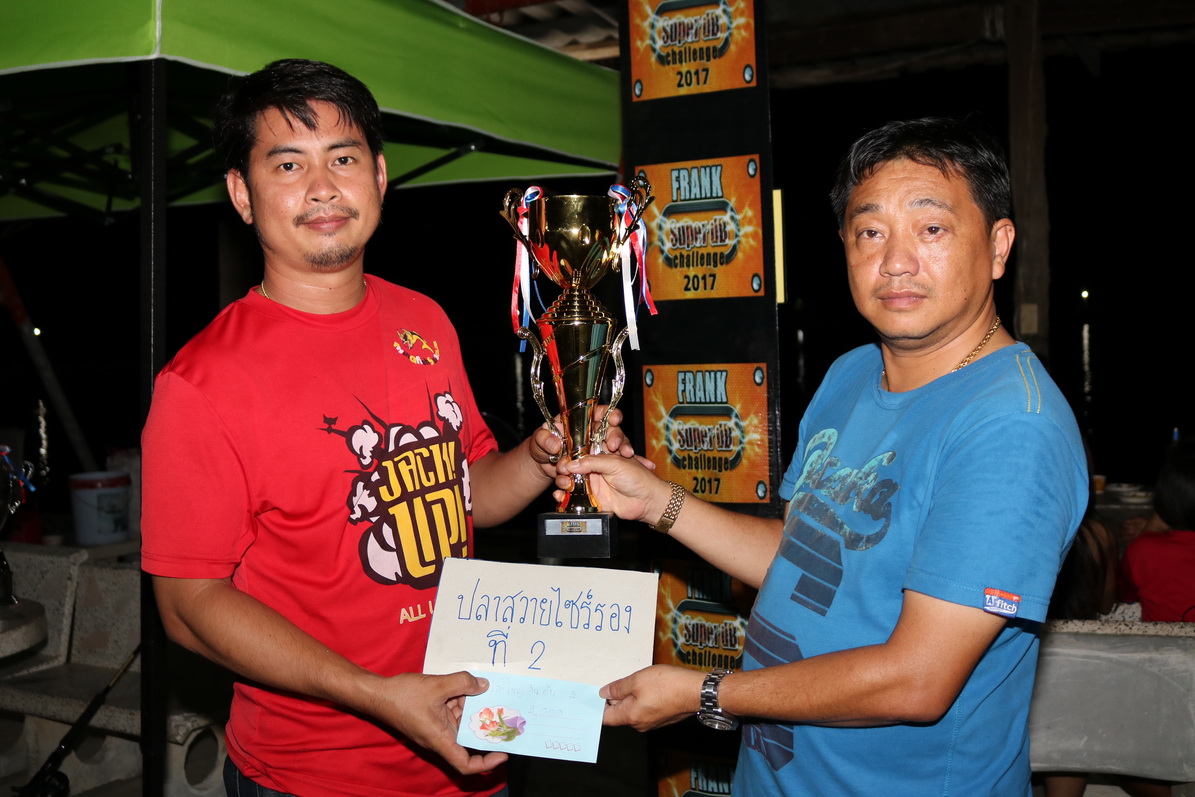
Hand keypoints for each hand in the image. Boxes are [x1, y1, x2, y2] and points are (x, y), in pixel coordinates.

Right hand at [364, 671, 506, 775]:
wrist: (377, 693)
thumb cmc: (402, 696)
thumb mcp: (437, 685)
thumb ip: (462, 683)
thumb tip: (484, 685)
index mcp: (440, 739)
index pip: (465, 764)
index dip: (486, 763)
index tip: (502, 753)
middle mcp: (439, 737)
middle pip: (467, 739)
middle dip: (484, 726)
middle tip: (503, 712)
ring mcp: (436, 727)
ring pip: (460, 722)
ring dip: (471, 707)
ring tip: (484, 689)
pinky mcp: (432, 717)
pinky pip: (452, 712)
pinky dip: (460, 700)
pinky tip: (467, 685)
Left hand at [528, 407, 646, 478]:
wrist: (542, 468)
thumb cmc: (540, 449)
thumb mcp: (538, 443)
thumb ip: (543, 440)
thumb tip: (554, 443)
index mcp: (578, 422)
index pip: (597, 413)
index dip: (607, 413)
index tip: (613, 419)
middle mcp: (591, 433)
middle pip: (610, 429)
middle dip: (616, 434)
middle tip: (616, 445)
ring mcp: (598, 450)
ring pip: (617, 445)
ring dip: (624, 447)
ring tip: (628, 454)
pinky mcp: (601, 465)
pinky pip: (617, 463)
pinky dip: (631, 463)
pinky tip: (644, 464)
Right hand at [555, 451, 666, 523]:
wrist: (647, 502)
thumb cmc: (638, 478)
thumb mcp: (615, 464)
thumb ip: (592, 462)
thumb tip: (570, 464)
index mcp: (602, 452)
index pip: (581, 447)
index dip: (570, 450)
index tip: (561, 453)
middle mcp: (596, 466)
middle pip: (573, 464)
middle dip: (564, 467)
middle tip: (561, 470)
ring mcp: (593, 482)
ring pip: (571, 480)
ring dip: (563, 481)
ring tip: (562, 483)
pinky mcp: (592, 497)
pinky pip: (574, 496)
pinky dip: (564, 496)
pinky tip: (559, 495)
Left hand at [600, 665, 704, 730]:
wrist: (697, 691)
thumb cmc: (669, 685)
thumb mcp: (638, 680)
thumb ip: (618, 688)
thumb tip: (604, 693)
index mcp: (631, 717)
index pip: (606, 718)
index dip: (599, 705)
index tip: (597, 694)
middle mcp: (640, 724)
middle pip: (619, 713)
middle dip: (617, 698)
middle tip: (622, 681)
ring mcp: (652, 722)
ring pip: (633, 710)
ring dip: (631, 696)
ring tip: (638, 681)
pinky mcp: (662, 718)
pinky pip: (645, 709)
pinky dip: (643, 698)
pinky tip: (650, 686)